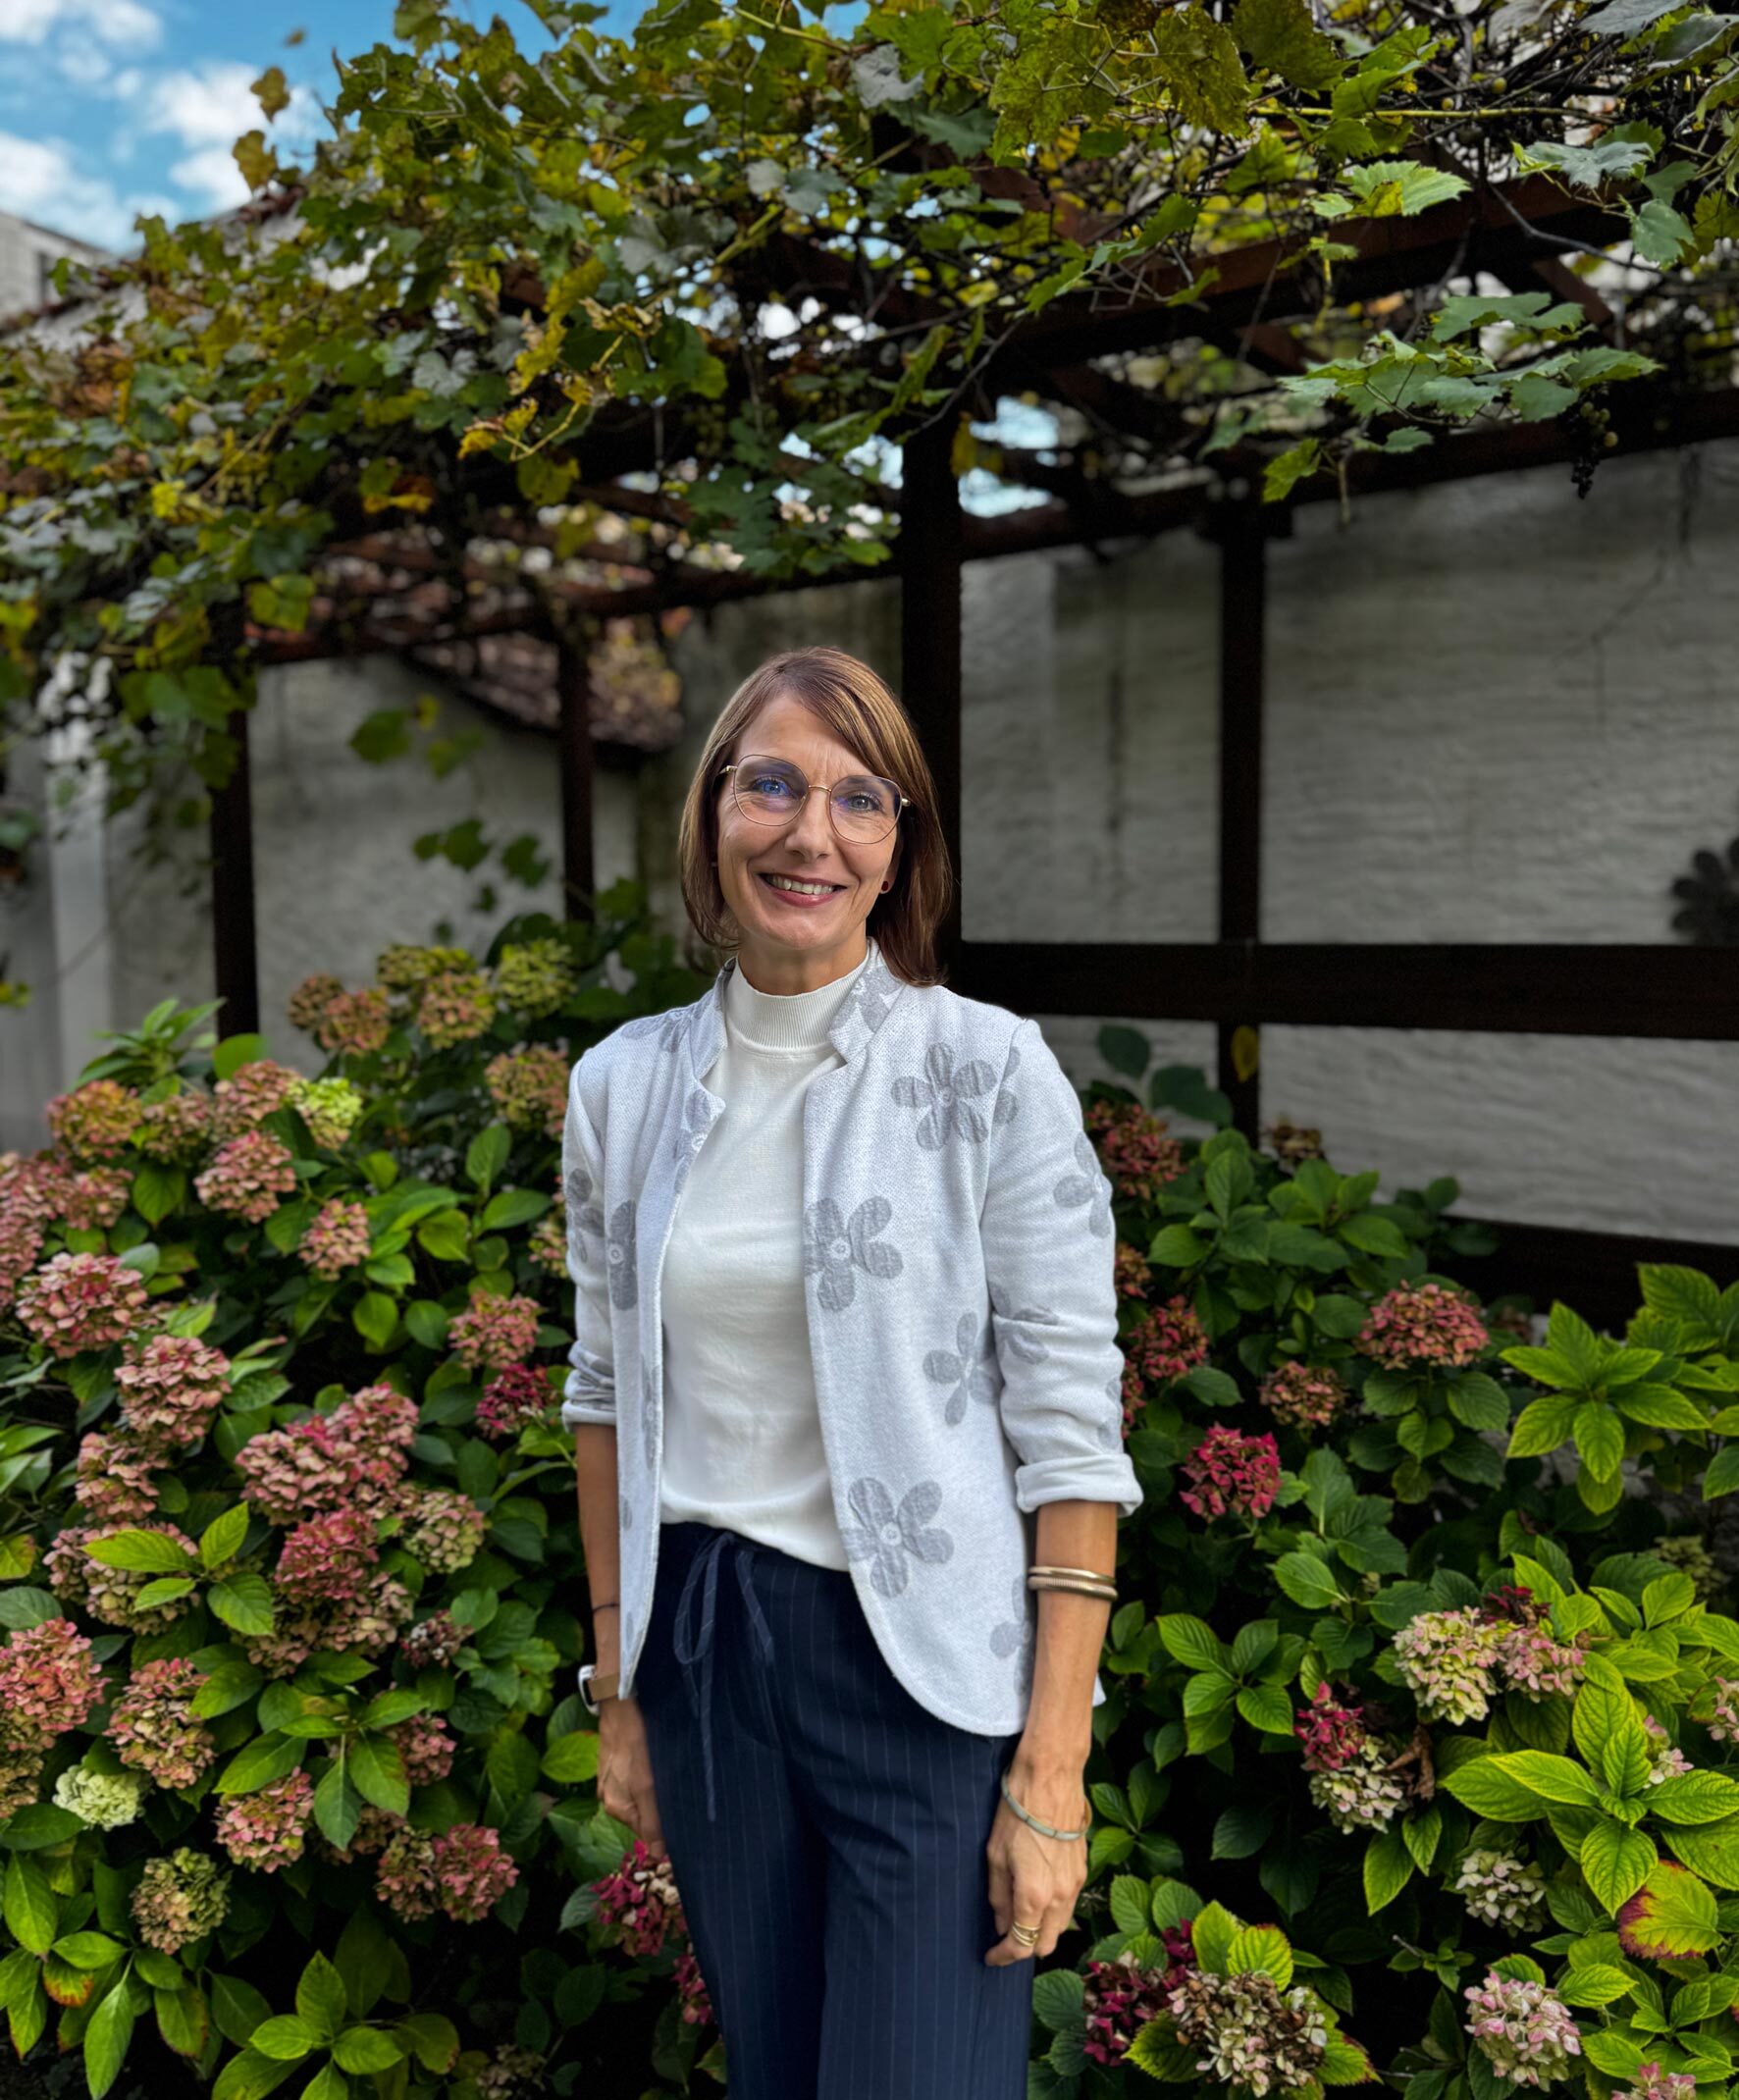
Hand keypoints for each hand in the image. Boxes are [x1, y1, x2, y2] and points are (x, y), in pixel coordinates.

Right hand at [597, 1696, 666, 1859]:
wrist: (620, 1706)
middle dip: (661, 1808)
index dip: (664, 1829)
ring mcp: (611, 1778)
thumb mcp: (645, 1787)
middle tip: (681, 1795)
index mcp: (616, 1808)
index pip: (645, 1831)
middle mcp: (609, 1796)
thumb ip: (652, 1822)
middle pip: (643, 1812)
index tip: (684, 1821)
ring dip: (656, 1790)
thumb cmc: (634, 1747)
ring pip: (640, 1794)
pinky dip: (648, 1775)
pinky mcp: (616, 1761)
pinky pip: (635, 1777)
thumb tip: (658, 1856)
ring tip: (673, 1777)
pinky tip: (659, 1763)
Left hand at [984, 1759, 1087, 1964]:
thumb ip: (998, 1896)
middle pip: (1046, 1944)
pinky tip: (1038, 1896)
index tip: (990, 1956)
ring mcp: (1075, 1883)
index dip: (1003, 1956)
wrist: (1050, 1778)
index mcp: (1034, 1896)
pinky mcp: (1083, 1869)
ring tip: (1020, 1918)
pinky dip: (1054, 1911)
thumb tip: (1002, 1924)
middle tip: (1004, 1940)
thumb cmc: (1016, 1812)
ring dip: (1041, 1931)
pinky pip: (1069, 1904)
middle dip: (1024, 1949)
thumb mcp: (995, 1855)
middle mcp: (1060, 1896)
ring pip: (1060, 1926)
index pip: (1021, 1945)